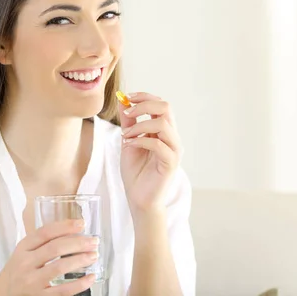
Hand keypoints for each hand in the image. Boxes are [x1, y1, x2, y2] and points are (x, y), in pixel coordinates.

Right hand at [0, 220, 97, 295]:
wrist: (3, 293)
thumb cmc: (20, 269)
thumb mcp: (24, 252)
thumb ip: (42, 242)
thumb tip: (73, 231)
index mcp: (23, 248)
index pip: (45, 232)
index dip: (65, 226)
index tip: (82, 223)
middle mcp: (25, 263)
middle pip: (55, 248)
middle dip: (78, 243)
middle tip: (93, 241)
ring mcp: (31, 282)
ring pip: (60, 267)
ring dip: (80, 260)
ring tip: (93, 256)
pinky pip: (63, 291)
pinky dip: (80, 284)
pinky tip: (90, 278)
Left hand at [118, 92, 181, 213]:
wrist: (138, 198)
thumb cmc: (136, 172)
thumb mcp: (128, 141)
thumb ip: (129, 123)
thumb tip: (123, 102)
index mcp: (163, 131)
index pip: (161, 105)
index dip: (146, 97)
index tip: (128, 97)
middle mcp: (171, 138)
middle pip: (166, 108)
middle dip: (144, 105)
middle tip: (127, 114)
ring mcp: (173, 150)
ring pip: (163, 124)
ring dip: (140, 125)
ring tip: (125, 136)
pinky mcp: (170, 163)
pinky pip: (158, 145)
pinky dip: (140, 141)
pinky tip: (129, 145)